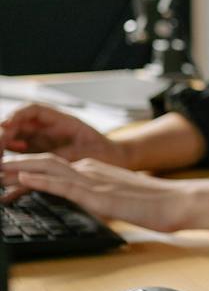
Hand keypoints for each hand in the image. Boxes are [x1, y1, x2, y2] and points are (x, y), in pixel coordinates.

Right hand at [0, 101, 128, 165]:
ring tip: (0, 162)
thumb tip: (47, 153)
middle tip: (0, 149)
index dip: (16, 115)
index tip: (6, 125)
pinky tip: (6, 180)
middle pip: (17, 127)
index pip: (32, 111)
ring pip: (15, 143)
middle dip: (4, 136)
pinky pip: (22, 162)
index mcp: (58, 120)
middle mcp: (46, 130)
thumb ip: (65, 151)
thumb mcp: (87, 149)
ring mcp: (42, 144)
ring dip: (5, 150)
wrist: (115, 162)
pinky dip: (13, 170)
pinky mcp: (41, 160)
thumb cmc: (105, 151)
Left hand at [0, 152, 207, 233]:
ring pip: (46, 168)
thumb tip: (84, 206)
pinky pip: (63, 184)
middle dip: (12, 164)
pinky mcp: (98, 194)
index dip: (23, 167)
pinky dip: (39, 180)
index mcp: (92, 170)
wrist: (177, 201)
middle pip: (41, 161)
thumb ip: (97, 198)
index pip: (50, 165)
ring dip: (17, 169)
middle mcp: (88, 169)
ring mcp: (92, 179)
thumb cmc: (155, 204)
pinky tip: (23, 179)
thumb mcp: (118, 199)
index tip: (3, 173)